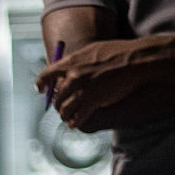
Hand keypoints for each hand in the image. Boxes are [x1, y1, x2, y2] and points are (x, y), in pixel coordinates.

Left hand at [34, 38, 161, 131]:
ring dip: (64, 115)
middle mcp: (73, 77)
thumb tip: (66, 71)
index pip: (46, 74)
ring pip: (64, 110)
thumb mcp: (91, 50)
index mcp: (71, 62)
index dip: (41, 83)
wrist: (134, 60)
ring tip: (67, 118)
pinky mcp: (93, 102)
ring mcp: (83, 90)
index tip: (40, 89)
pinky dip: (75, 122)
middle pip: (57, 97)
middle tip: (60, 108)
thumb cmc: (116, 52)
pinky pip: (77, 117)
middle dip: (58, 104)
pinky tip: (75, 123)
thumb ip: (76, 61)